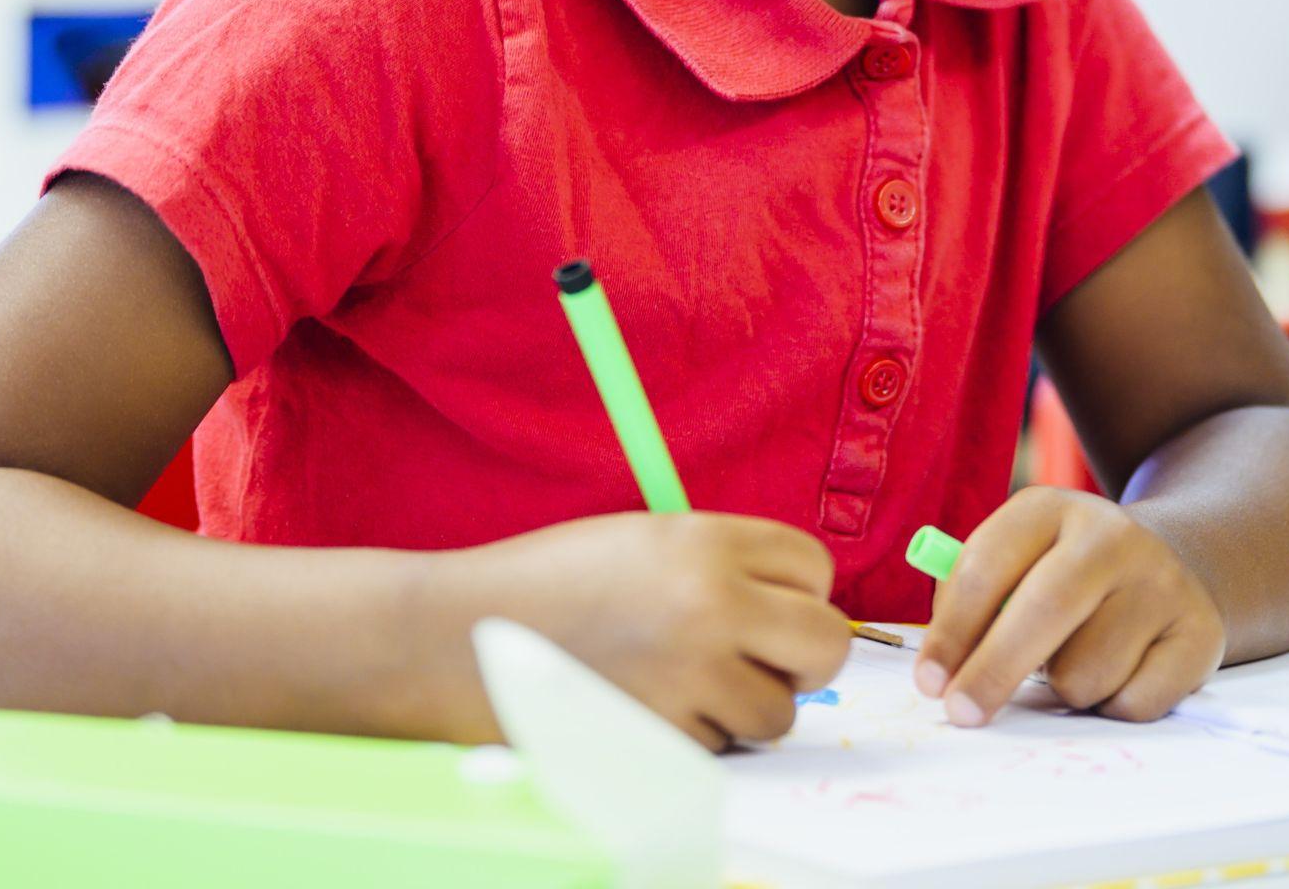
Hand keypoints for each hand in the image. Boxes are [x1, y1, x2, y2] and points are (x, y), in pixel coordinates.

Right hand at [454, 512, 852, 750]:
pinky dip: (699, 736)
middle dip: (804, 657)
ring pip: (779, 711)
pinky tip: (649, 705)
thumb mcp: (644, 541)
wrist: (462, 635)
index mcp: (705, 542)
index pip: (814, 565)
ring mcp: (691, 677)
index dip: (801, 589)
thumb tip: (791, 605)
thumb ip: (719, 564)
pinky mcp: (665, 738)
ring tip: (688, 682)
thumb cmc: (551, 581)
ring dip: (746, 706)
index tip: (773, 604)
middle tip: (765, 659)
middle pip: (825, 643)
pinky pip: (723, 748)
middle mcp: (711, 604)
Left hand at [915, 488, 1224, 725]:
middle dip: (993, 671)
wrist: (1168, 564)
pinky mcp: (1199, 634)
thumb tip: (944, 667)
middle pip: (1042, 610)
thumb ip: (976, 597)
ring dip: (1063, 689)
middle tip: (961, 712)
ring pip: (1087, 671)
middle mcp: (1110, 535)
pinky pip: (1135, 703)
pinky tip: (1119, 671)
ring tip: (1073, 661)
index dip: (952, 629)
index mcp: (1049, 508)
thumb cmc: (1065, 574)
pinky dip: (1112, 706)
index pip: (988, 565)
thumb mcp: (1020, 559)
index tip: (928, 680)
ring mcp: (1161, 582)